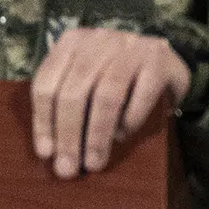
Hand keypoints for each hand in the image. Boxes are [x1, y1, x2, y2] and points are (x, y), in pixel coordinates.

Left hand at [30, 27, 189, 178]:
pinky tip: (123, 136)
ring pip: (106, 95)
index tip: (46, 153)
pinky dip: (130, 119)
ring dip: (97, 134)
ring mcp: (130, 47)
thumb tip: (52, 150)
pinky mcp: (158, 59)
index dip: (43, 121)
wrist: (165, 60)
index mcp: (71, 42)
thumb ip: (67, 103)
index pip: (46, 84)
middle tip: (68, 168)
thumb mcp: (87, 81)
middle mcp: (98, 40)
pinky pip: (141, 94)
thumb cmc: (118, 78)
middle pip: (73, 92)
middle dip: (68, 135)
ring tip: (94, 162)